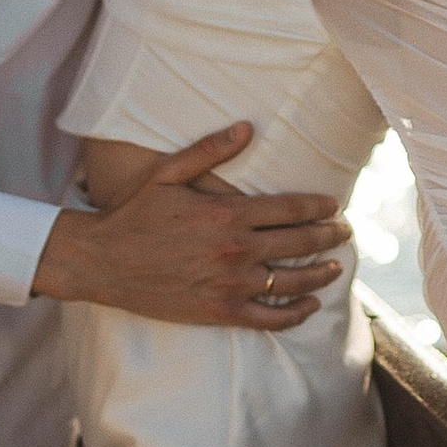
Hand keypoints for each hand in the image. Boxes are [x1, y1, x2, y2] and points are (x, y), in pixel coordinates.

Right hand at [32, 124, 344, 330]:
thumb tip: (247, 127)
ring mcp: (231, 284)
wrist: (102, 262)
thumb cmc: (134, 215)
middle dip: (329, 237)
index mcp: (227, 214)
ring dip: (321, 274)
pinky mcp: (221, 311)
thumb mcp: (168, 173)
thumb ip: (210, 151)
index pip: (290, 209)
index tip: (333, 206)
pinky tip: (310, 305)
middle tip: (345, 233)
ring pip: (292, 281)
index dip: (318, 207)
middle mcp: (235, 250)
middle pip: (300, 243)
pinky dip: (296, 313)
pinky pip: (270, 318)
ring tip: (336, 267)